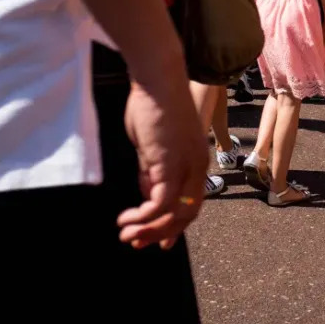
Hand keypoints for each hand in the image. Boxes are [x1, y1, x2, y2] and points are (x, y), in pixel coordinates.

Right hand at [116, 70, 207, 249]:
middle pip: (187, 214)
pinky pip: (161, 202)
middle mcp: (197, 167)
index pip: (192, 203)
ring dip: (150, 229)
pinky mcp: (170, 164)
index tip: (158, 242)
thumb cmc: (154, 107)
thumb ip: (153, 169)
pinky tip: (127, 218)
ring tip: (127, 234)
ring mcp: (186, 167)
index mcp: (196, 162)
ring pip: (176, 213)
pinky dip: (145, 216)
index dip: (175, 225)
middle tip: (137, 243)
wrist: (158, 81)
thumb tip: (147, 190)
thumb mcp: (154, 146)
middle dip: (162, 233)